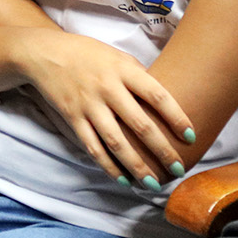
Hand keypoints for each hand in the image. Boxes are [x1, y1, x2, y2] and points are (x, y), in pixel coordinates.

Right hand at [12, 26, 193, 188]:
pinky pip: (93, 147)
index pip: (157, 95)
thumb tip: (164, 103)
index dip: (176, 117)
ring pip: (116, 142)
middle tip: (178, 168)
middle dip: (161, 149)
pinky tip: (123, 179)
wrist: (46, 54)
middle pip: (140, 124)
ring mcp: (89, 105)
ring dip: (136, 165)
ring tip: (153, 183)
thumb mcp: (118, 56)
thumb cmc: (89, 54)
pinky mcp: (73, 118)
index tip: (191, 136)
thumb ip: (139, 77)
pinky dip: (108, 165)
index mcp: (123, 70)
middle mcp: (107, 88)